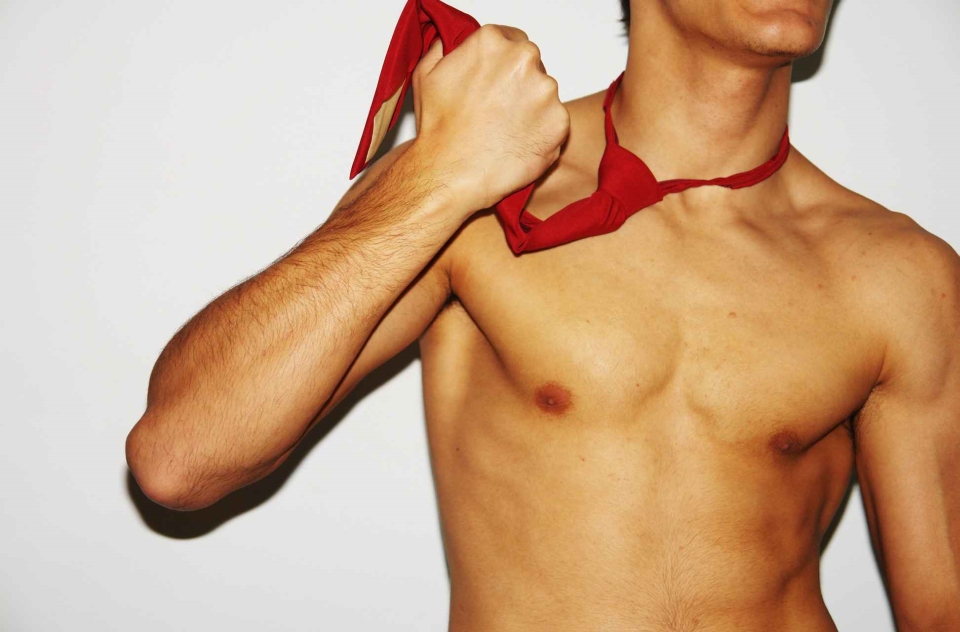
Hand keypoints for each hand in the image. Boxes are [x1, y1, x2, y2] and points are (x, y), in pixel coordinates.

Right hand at [410, 24, 570, 212]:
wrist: (450, 174)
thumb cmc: (438, 130)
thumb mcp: (426, 74)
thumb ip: (445, 48)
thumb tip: (451, 43)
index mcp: (492, 42)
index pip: (513, 40)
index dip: (504, 62)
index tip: (497, 80)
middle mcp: (523, 60)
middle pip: (532, 64)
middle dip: (519, 83)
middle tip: (498, 109)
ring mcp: (545, 91)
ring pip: (545, 94)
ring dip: (532, 107)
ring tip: (505, 131)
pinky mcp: (559, 122)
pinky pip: (555, 122)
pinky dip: (541, 132)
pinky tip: (518, 144)